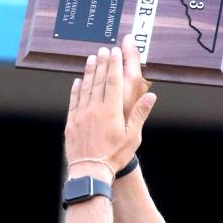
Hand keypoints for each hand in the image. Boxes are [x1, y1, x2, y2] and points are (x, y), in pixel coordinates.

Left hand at [65, 46, 155, 176]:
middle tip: (104, 49)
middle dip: (102, 63)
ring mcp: (81, 115)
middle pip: (99, 81)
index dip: (115, 65)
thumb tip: (151, 96)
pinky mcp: (71, 123)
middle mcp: (94, 109)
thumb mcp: (132, 138)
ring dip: (89, 72)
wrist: (90, 172)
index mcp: (111, 111)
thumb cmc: (114, 157)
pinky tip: (78, 81)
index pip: (113, 82)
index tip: (115, 51)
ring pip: (86, 88)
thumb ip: (140, 115)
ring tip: (91, 58)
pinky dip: (76, 89)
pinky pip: (74, 101)